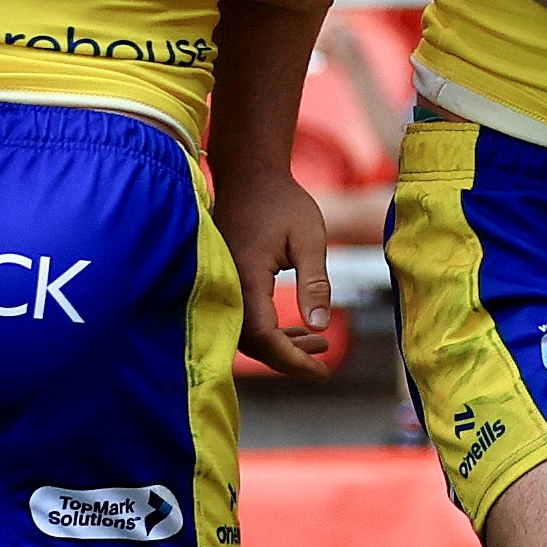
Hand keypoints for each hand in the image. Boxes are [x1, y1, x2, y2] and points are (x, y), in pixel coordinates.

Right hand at [221, 171, 341, 379]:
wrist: (249, 175)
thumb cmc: (282, 202)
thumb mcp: (309, 239)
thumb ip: (315, 282)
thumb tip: (319, 327)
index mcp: (248, 279)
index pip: (266, 337)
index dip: (293, 360)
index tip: (322, 371)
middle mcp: (229, 286)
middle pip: (253, 344)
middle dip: (288, 359)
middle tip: (323, 364)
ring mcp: (224, 284)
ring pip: (247, 334)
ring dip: (281, 346)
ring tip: (319, 345)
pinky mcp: (226, 281)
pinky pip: (244, 318)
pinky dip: (270, 330)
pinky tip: (297, 328)